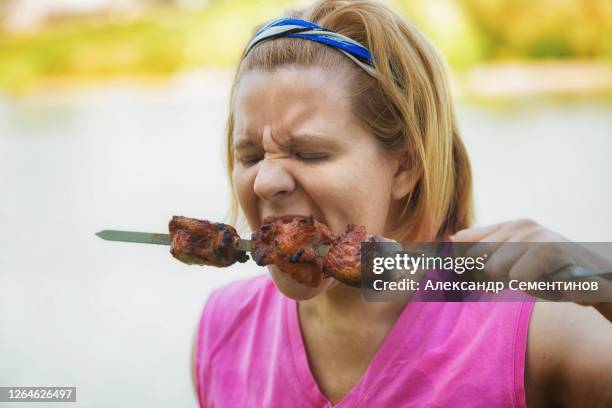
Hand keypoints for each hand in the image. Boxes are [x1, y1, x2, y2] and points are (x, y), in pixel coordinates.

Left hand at [452, 219, 611, 309]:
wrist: (598, 282)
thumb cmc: (552, 276)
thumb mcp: (514, 265)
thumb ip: (484, 255)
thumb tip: (449, 242)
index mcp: (508, 226)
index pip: (463, 239)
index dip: (461, 263)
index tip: (469, 277)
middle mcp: (519, 225)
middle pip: (476, 259)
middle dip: (491, 278)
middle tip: (521, 279)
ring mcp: (534, 235)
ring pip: (494, 270)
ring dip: (515, 284)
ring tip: (537, 279)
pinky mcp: (548, 249)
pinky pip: (517, 278)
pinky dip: (533, 287)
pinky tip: (549, 281)